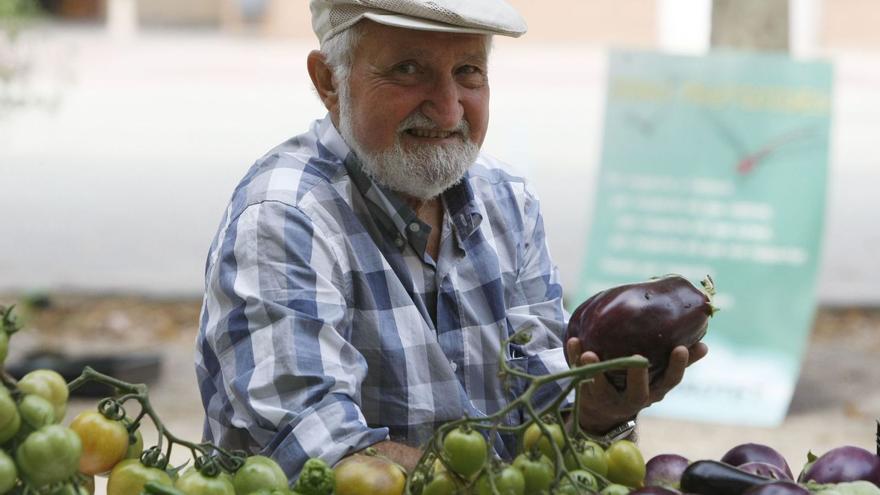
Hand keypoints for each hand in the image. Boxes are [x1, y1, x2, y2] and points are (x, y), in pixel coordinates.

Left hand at [566, 337, 708, 434]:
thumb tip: (704, 344)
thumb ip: (679, 363)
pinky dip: (575, 358)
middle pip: (637, 391)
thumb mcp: (658, 379)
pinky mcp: (587, 395)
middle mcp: (633, 399)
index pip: (670, 381)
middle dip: (636, 375)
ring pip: (601, 387)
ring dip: (594, 369)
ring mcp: (608, 399)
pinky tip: (575, 341)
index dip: (678, 366)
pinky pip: (579, 376)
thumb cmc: (636, 385)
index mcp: (654, 391)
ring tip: (589, 352)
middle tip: (637, 357)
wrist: (602, 412)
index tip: (681, 348)